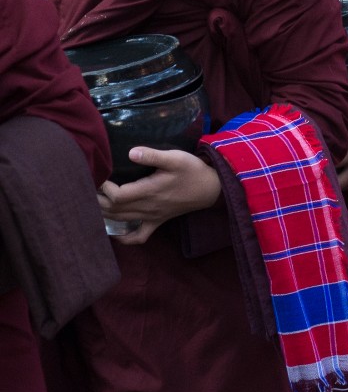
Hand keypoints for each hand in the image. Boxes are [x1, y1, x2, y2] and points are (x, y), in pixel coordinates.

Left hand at [98, 147, 223, 244]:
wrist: (211, 188)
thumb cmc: (193, 171)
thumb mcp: (176, 158)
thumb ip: (153, 156)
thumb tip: (130, 152)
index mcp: (150, 191)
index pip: (118, 196)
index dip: (104, 187)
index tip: (100, 174)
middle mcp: (147, 207)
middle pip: (114, 210)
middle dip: (98, 200)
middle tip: (90, 187)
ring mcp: (152, 217)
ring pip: (120, 220)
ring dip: (103, 213)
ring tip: (94, 201)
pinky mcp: (157, 221)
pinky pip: (139, 236)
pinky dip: (124, 238)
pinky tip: (115, 233)